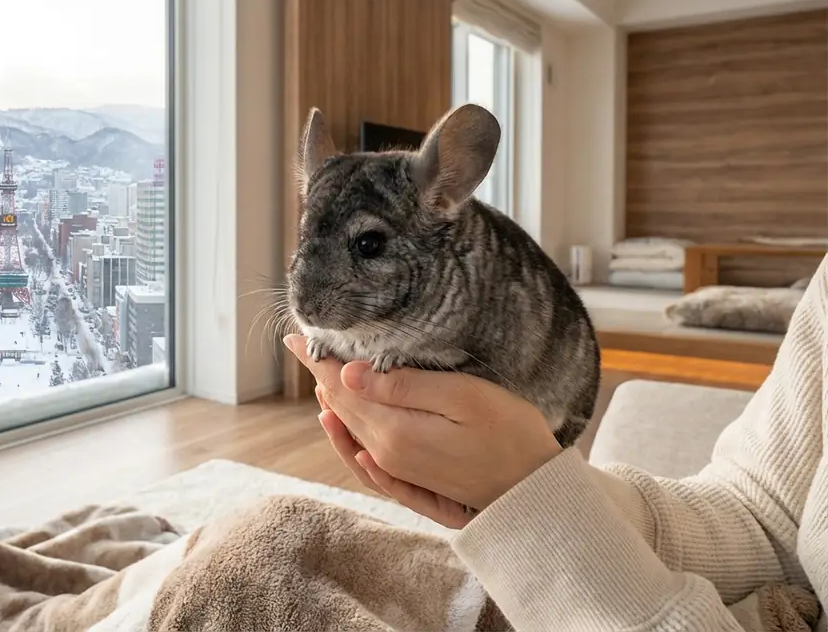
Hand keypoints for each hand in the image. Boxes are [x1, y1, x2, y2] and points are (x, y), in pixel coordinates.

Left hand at [286, 334, 562, 527]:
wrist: (534, 494)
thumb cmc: (511, 436)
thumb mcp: (463, 397)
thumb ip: (404, 385)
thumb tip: (347, 374)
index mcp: (393, 431)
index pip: (341, 387)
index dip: (317, 359)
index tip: (295, 335)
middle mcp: (385, 454)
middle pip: (341, 406)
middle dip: (320, 374)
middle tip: (301, 344)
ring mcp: (396, 470)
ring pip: (349, 429)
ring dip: (331, 401)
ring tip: (318, 375)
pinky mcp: (410, 479)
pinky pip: (362, 456)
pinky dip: (344, 436)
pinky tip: (339, 425)